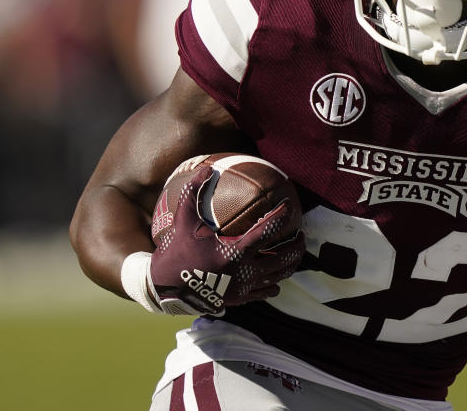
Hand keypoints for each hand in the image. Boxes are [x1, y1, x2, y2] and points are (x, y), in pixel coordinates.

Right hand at [150, 166, 304, 315]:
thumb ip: (194, 192)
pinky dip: (275, 282)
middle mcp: (244, 272)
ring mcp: (244, 289)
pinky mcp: (239, 300)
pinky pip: (265, 292)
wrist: (164, 288)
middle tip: (302, 233)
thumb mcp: (183, 220)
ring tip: (295, 251)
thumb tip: (207, 167)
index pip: (267, 230)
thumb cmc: (175, 251)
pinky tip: (276, 276)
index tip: (288, 205)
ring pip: (279, 276)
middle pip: (283, 258)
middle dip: (297, 245)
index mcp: (234, 251)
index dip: (281, 215)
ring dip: (291, 263)